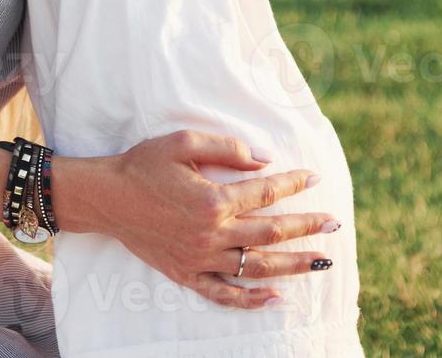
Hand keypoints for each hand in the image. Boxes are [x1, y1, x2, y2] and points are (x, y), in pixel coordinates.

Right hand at [55, 132, 340, 308]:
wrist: (106, 198)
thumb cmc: (144, 165)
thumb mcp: (183, 142)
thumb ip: (227, 148)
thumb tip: (265, 160)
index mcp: (213, 200)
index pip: (266, 192)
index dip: (293, 184)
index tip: (314, 179)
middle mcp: (210, 234)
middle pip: (271, 232)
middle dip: (307, 227)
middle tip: (335, 224)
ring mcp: (199, 258)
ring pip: (255, 266)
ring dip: (292, 264)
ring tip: (321, 262)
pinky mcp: (186, 274)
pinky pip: (224, 294)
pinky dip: (251, 299)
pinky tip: (275, 298)